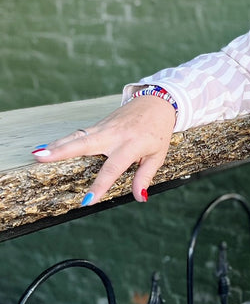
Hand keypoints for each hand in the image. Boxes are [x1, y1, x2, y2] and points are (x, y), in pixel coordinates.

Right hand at [31, 97, 176, 204]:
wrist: (157, 103)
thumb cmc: (157, 131)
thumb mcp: (157, 155)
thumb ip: (145, 176)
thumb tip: (139, 197)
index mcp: (132, 144)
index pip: (113, 168)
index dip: (101, 185)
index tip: (88, 200)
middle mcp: (114, 134)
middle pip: (85, 144)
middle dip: (63, 152)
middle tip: (42, 158)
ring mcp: (104, 127)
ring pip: (77, 136)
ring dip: (57, 145)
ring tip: (37, 154)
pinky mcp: (99, 123)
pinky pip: (79, 133)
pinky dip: (63, 140)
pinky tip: (47, 147)